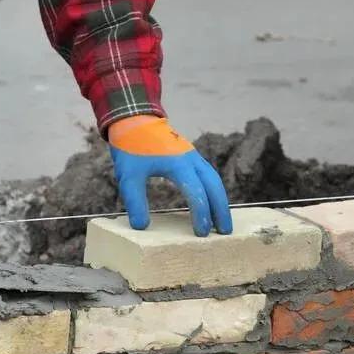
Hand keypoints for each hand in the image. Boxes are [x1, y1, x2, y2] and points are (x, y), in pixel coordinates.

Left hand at [108, 115, 231, 236]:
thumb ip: (135, 200)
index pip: (197, 193)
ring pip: (214, 180)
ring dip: (220, 200)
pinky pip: (208, 175)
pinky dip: (213, 190)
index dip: (201, 214)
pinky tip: (211, 202)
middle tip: (224, 232)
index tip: (201, 233)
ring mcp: (193, 156)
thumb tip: (141, 226)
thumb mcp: (128, 176)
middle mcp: (191, 159)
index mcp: (178, 164)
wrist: (134, 120)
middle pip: (215, 187)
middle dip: (221, 210)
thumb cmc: (131, 147)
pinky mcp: (190, 156)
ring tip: (222, 222)